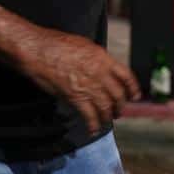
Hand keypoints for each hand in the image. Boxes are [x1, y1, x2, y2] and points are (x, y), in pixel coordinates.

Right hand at [23, 30, 140, 133]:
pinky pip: (89, 116)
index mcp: (103, 58)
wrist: (39, 50)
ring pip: (106, 107)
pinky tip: (92, 130)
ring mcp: (88, 86)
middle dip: (120, 106)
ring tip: (106, 122)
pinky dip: (93, 125)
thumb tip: (100, 66)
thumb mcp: (83, 44)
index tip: (135, 96)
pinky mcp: (75, 97)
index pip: (126, 76)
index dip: (132, 88)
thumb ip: (95, 58)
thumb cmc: (55, 43)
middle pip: (118, 95)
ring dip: (107, 117)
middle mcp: (100, 73)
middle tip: (118, 112)